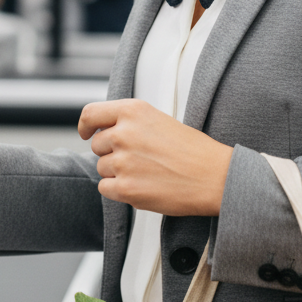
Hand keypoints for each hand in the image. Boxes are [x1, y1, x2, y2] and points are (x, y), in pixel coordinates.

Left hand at [78, 99, 232, 216]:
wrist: (215, 177)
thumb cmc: (193, 150)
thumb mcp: (158, 120)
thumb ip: (129, 122)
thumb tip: (105, 131)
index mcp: (132, 111)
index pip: (90, 114)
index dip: (85, 126)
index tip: (86, 133)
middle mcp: (123, 133)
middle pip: (97, 145)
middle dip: (112, 153)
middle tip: (139, 159)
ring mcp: (123, 161)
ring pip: (102, 168)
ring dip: (118, 172)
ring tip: (147, 172)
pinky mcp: (126, 188)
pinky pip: (105, 188)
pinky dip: (119, 190)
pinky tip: (142, 186)